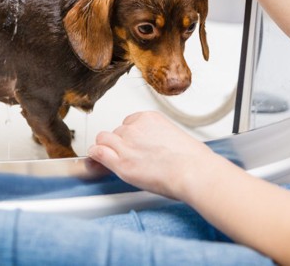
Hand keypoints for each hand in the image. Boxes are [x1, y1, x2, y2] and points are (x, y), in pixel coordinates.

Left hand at [88, 111, 214, 199]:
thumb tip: (157, 146)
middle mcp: (134, 128)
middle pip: (117, 132)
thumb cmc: (192, 159)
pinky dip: (96, 155)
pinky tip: (97, 158)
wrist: (193, 171)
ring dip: (108, 148)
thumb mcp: (175, 136)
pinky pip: (98, 152)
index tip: (133, 143)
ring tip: (113, 158)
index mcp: (149, 118)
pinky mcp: (121, 163)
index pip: (129, 122)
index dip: (130, 135)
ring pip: (104, 139)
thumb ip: (159, 136)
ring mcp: (126, 144)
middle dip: (121, 143)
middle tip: (129, 155)